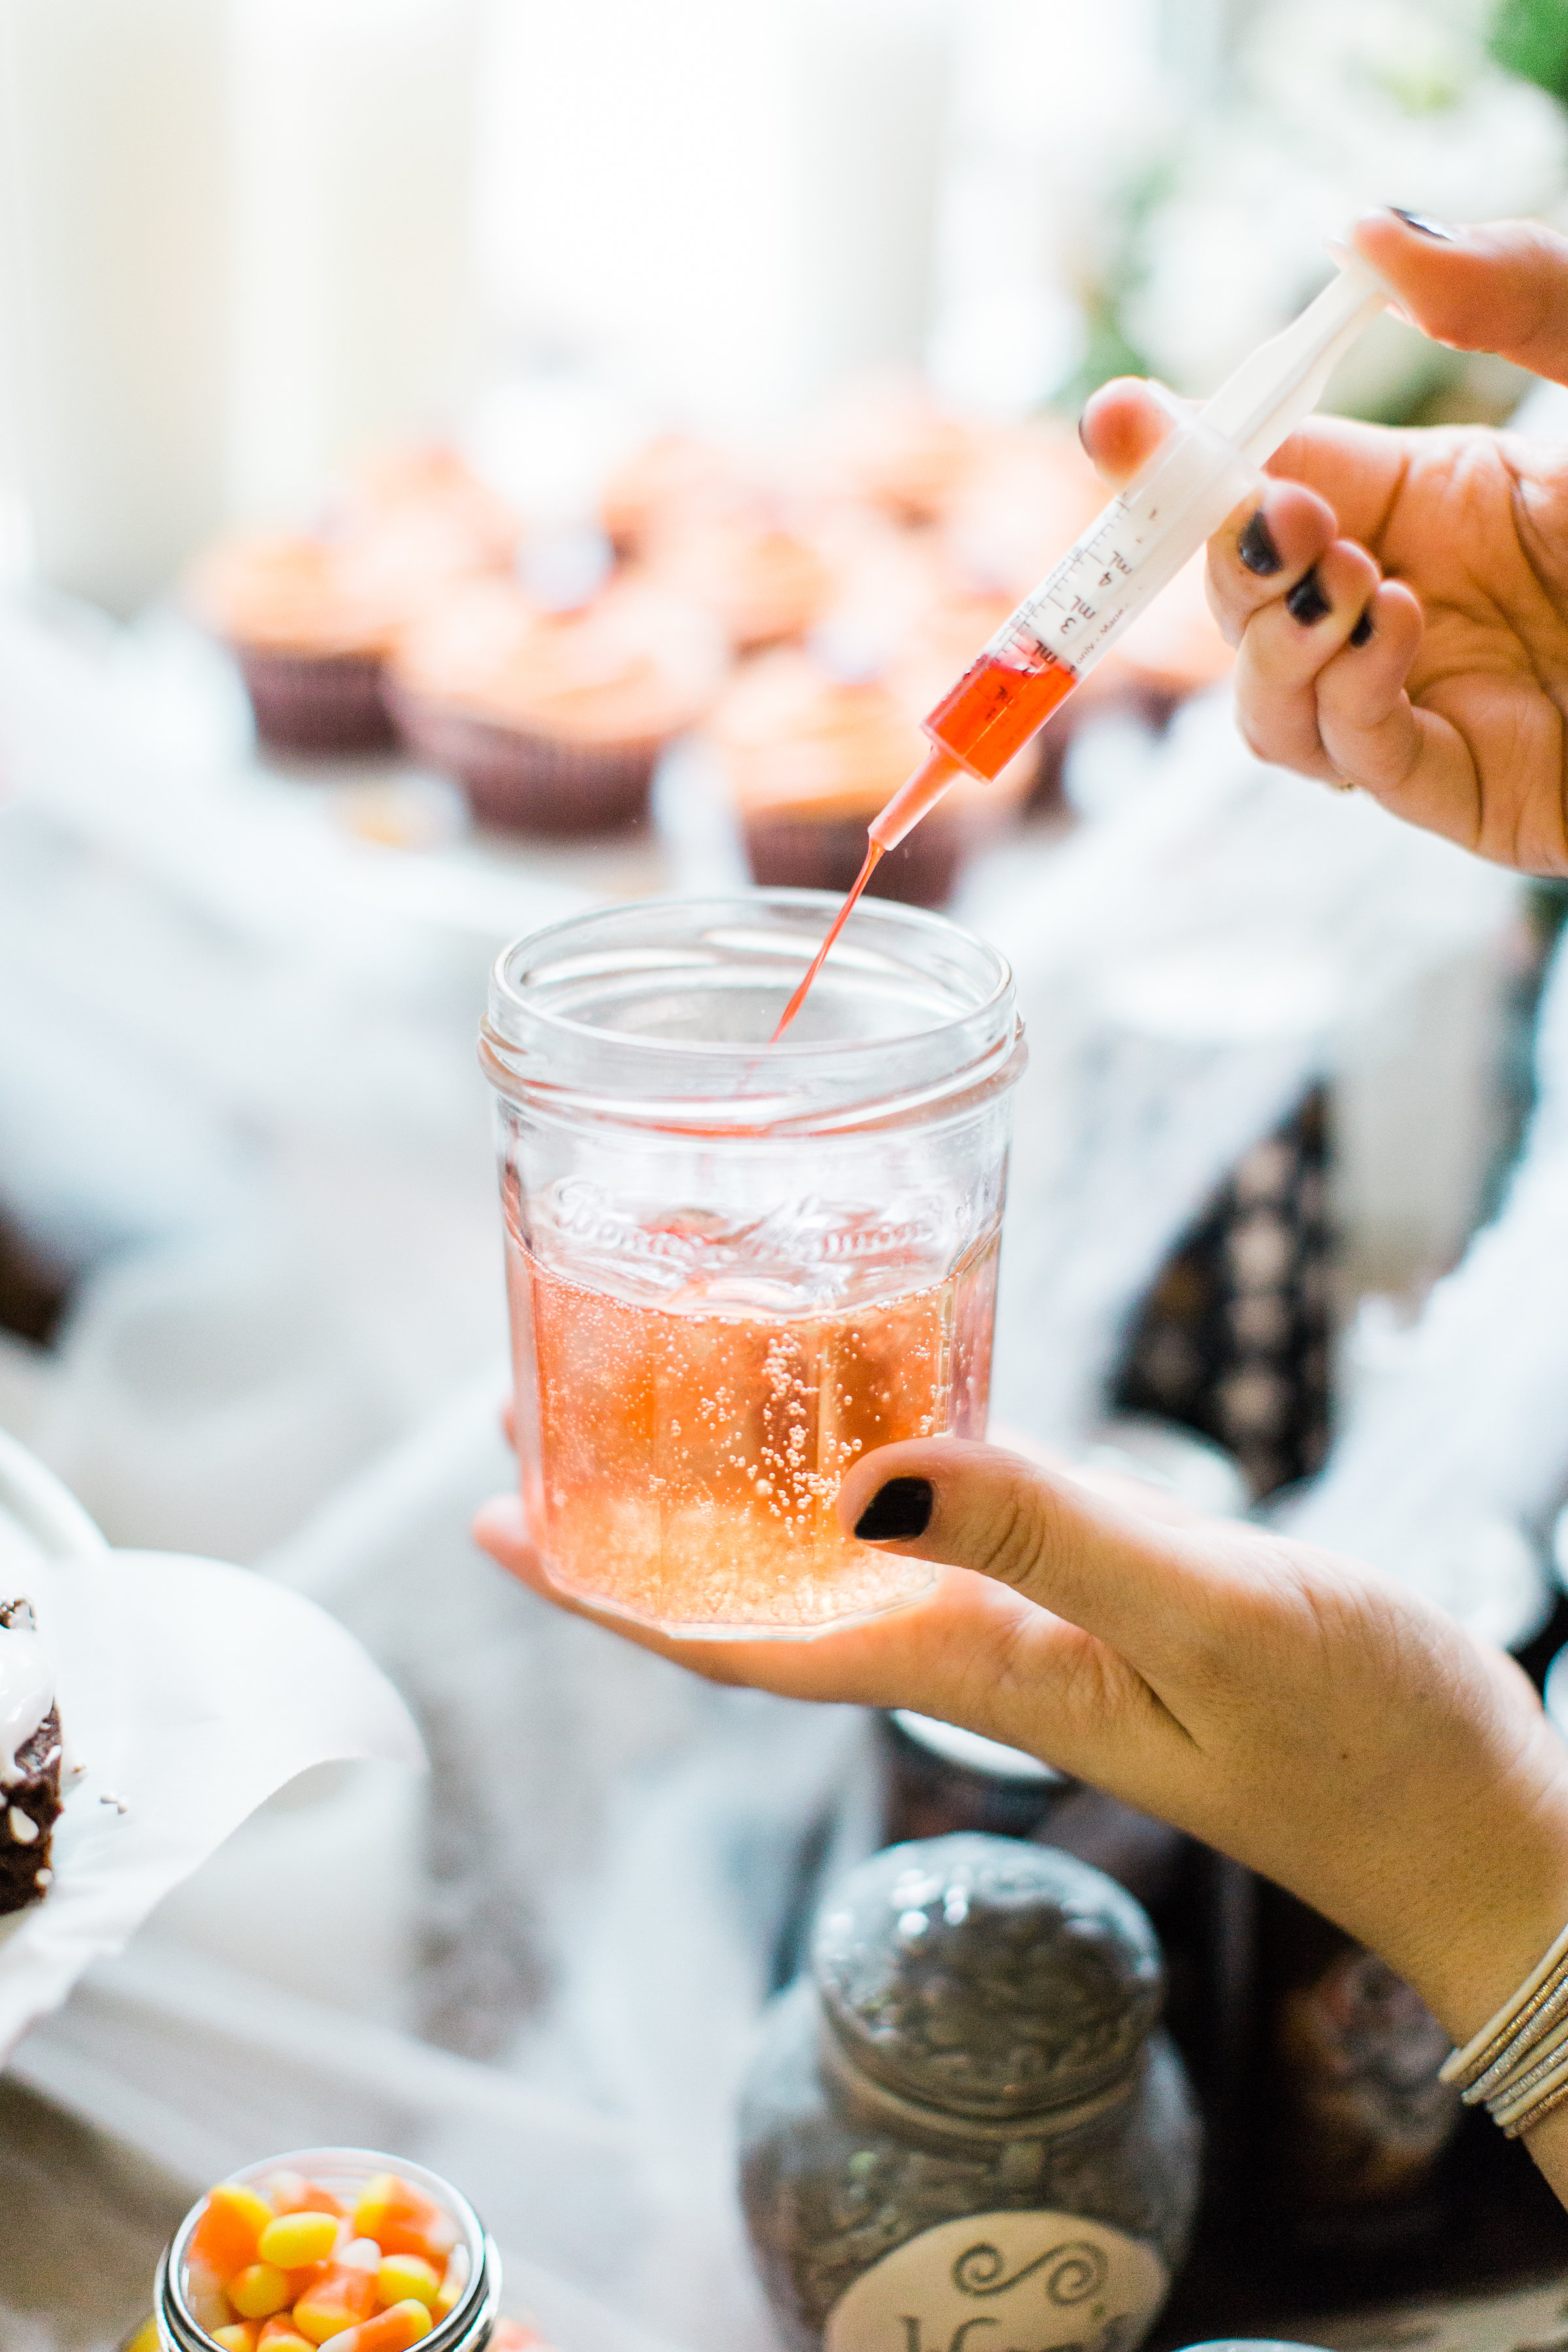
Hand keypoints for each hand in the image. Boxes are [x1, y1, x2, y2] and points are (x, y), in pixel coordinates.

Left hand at [474, 1430, 1567, 2056]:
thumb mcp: (1205, 1617)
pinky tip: (857, 1429)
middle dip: (643, 1525)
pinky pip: (935, 1537)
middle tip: (541, 1425)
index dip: (610, 1587)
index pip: (745, 1638)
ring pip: (838, 1562)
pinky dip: (867, 1479)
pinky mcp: (1090, 1604)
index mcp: (972, 1661)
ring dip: (735, 1500)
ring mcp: (1030, 1629)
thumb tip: (866, 1478)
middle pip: (762, 1595)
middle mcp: (975, 1648)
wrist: (1465, 1817)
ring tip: (656, 1409)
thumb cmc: (1358, 1737)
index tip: (502, 1525)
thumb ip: (1043, 1542)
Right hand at [1080, 209, 1567, 874]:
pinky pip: (1354, 761)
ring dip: (1274, 644)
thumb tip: (1362, 235)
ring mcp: (1427, 704)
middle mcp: (1407, 603)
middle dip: (1224, 562)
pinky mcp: (1462, 793)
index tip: (1114, 423)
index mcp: (1432, 499)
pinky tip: (1393, 632)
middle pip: (1241, 602)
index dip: (1180, 461)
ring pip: (1269, 704)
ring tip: (1346, 583)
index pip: (1263, 480)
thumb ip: (1507, 292)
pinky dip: (1344, 701)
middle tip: (1272, 515)